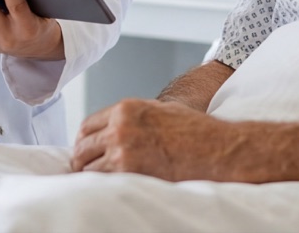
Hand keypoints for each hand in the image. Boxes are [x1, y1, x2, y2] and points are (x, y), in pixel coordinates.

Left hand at [69, 98, 232, 179]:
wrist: (216, 148)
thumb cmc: (195, 131)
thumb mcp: (159, 111)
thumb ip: (134, 118)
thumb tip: (115, 131)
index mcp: (126, 109)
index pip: (87, 125)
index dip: (83, 140)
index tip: (84, 150)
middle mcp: (120, 127)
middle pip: (83, 147)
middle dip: (82, 160)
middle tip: (85, 171)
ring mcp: (123, 150)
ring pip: (89, 167)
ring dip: (91, 176)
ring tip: (98, 183)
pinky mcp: (130, 172)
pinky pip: (103, 182)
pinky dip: (103, 186)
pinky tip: (110, 188)